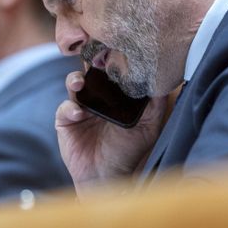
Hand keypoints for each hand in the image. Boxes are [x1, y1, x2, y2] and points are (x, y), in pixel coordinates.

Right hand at [56, 71, 165, 197]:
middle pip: (91, 72)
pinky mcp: (66, 121)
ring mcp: (80, 108)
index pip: (111, 71)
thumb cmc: (128, 152)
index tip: (116, 50)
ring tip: (80, 83)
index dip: (112, 60)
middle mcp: (97, 98)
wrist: (107, 177)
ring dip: (75, 80)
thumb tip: (162, 81)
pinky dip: (70, 108)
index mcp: (115, 96)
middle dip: (91, 64)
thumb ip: (155, 106)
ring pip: (74, 84)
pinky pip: (65, 108)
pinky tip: (79, 114)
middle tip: (95, 59)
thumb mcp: (148, 128)